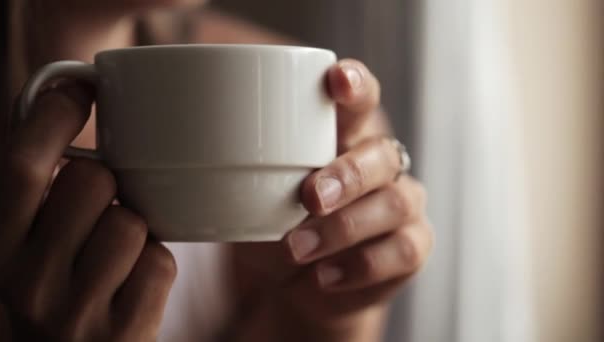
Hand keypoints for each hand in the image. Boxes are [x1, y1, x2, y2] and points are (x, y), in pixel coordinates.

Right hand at [0, 85, 175, 340]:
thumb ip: (44, 188)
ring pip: (131, 222)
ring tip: (116, 259)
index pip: (22, 165)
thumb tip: (73, 89)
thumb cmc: (61, 292)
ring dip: (135, 232)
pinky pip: (159, 263)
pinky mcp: (120, 332)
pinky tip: (132, 287)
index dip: (53, 115)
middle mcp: (24, 279)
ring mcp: (72, 311)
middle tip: (102, 211)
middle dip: (110, 183)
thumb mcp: (33, 245)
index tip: (82, 87)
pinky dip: (155, 266)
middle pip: (90, 180)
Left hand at [231, 60, 432, 339]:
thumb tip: (209, 160)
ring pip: (396, 202)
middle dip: (347, 175)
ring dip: (344, 227)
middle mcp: (380, 164)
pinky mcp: (411, 246)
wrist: (297, 283)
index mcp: (345, 136)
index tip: (335, 80)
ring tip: (297, 250)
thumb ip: (247, 175)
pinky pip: (405, 250)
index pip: (361, 99)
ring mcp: (401, 204)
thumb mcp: (254, 198)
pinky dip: (361, 265)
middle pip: (382, 154)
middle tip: (309, 197)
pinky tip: (324, 276)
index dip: (355, 86)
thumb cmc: (276, 225)